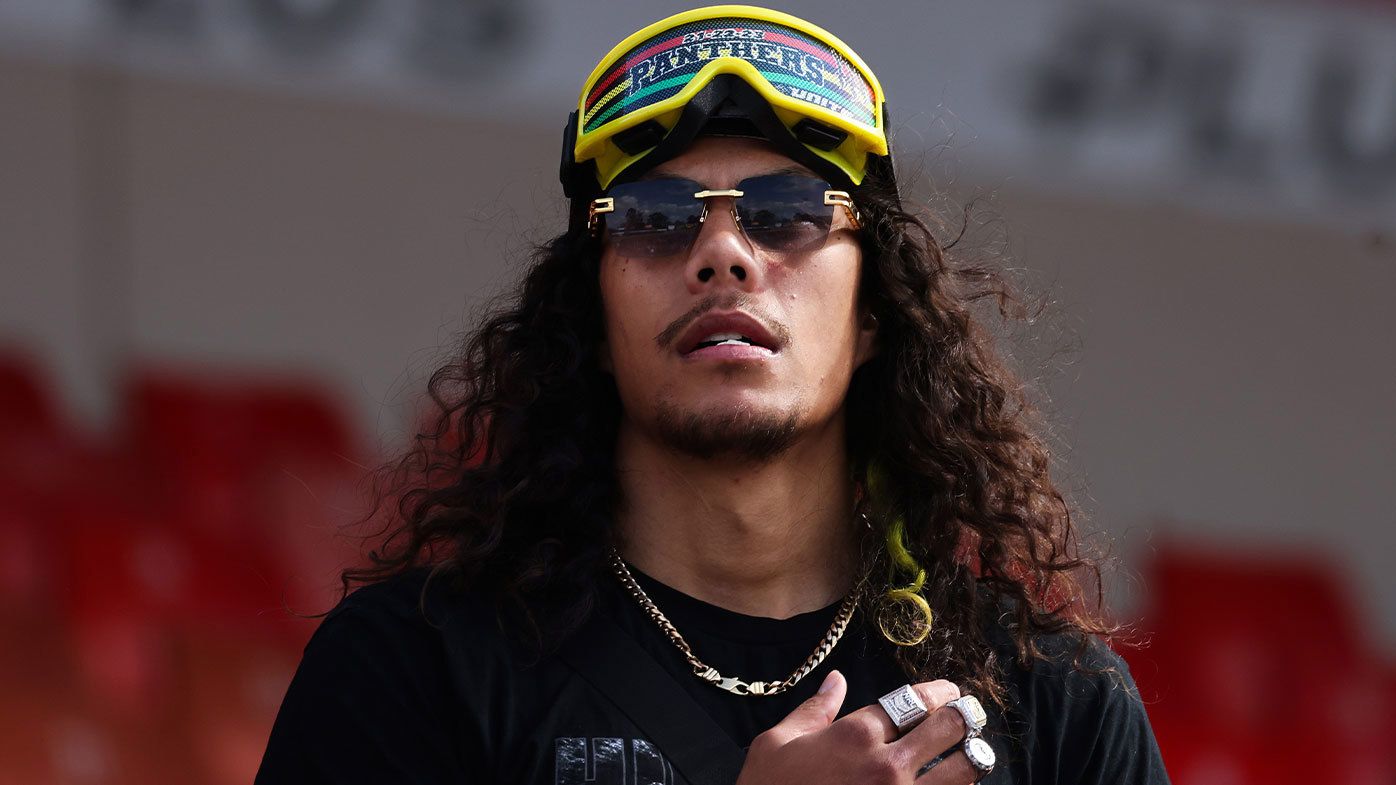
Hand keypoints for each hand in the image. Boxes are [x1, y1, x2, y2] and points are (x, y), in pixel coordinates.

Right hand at [734, 670, 985, 784]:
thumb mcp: (777, 743)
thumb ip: (814, 709)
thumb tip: (836, 680)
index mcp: (855, 734)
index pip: (914, 700)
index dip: (939, 692)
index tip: (949, 691)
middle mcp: (887, 764)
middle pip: (949, 727)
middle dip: (963, 715)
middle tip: (967, 713)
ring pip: (964, 770)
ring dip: (972, 755)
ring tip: (970, 750)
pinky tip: (952, 783)